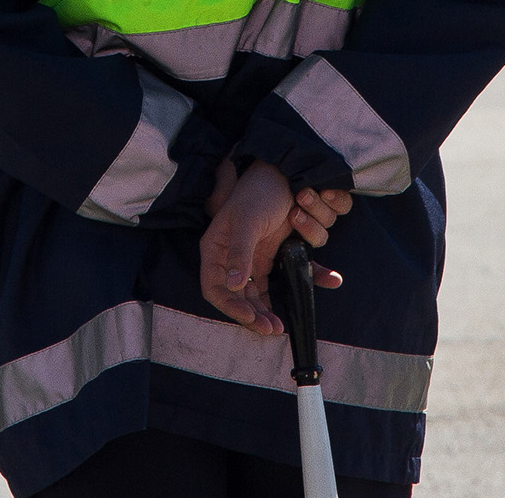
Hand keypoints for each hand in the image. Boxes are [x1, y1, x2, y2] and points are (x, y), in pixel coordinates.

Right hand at [199, 161, 343, 335]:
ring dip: (265, 311)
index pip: (214, 287)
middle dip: (251, 315)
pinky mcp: (267, 258)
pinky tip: (290, 306)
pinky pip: (273, 283)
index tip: (250, 316)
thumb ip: (240, 253)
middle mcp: (229, 258)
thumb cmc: (257, 194)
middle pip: (235, 297)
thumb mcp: (248, 221)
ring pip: (254, 295)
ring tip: (279, 326)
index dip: (229, 306)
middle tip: (271, 328)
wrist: (282, 176)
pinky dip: (281, 295)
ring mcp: (249, 259)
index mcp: (216, 249)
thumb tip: (235, 284)